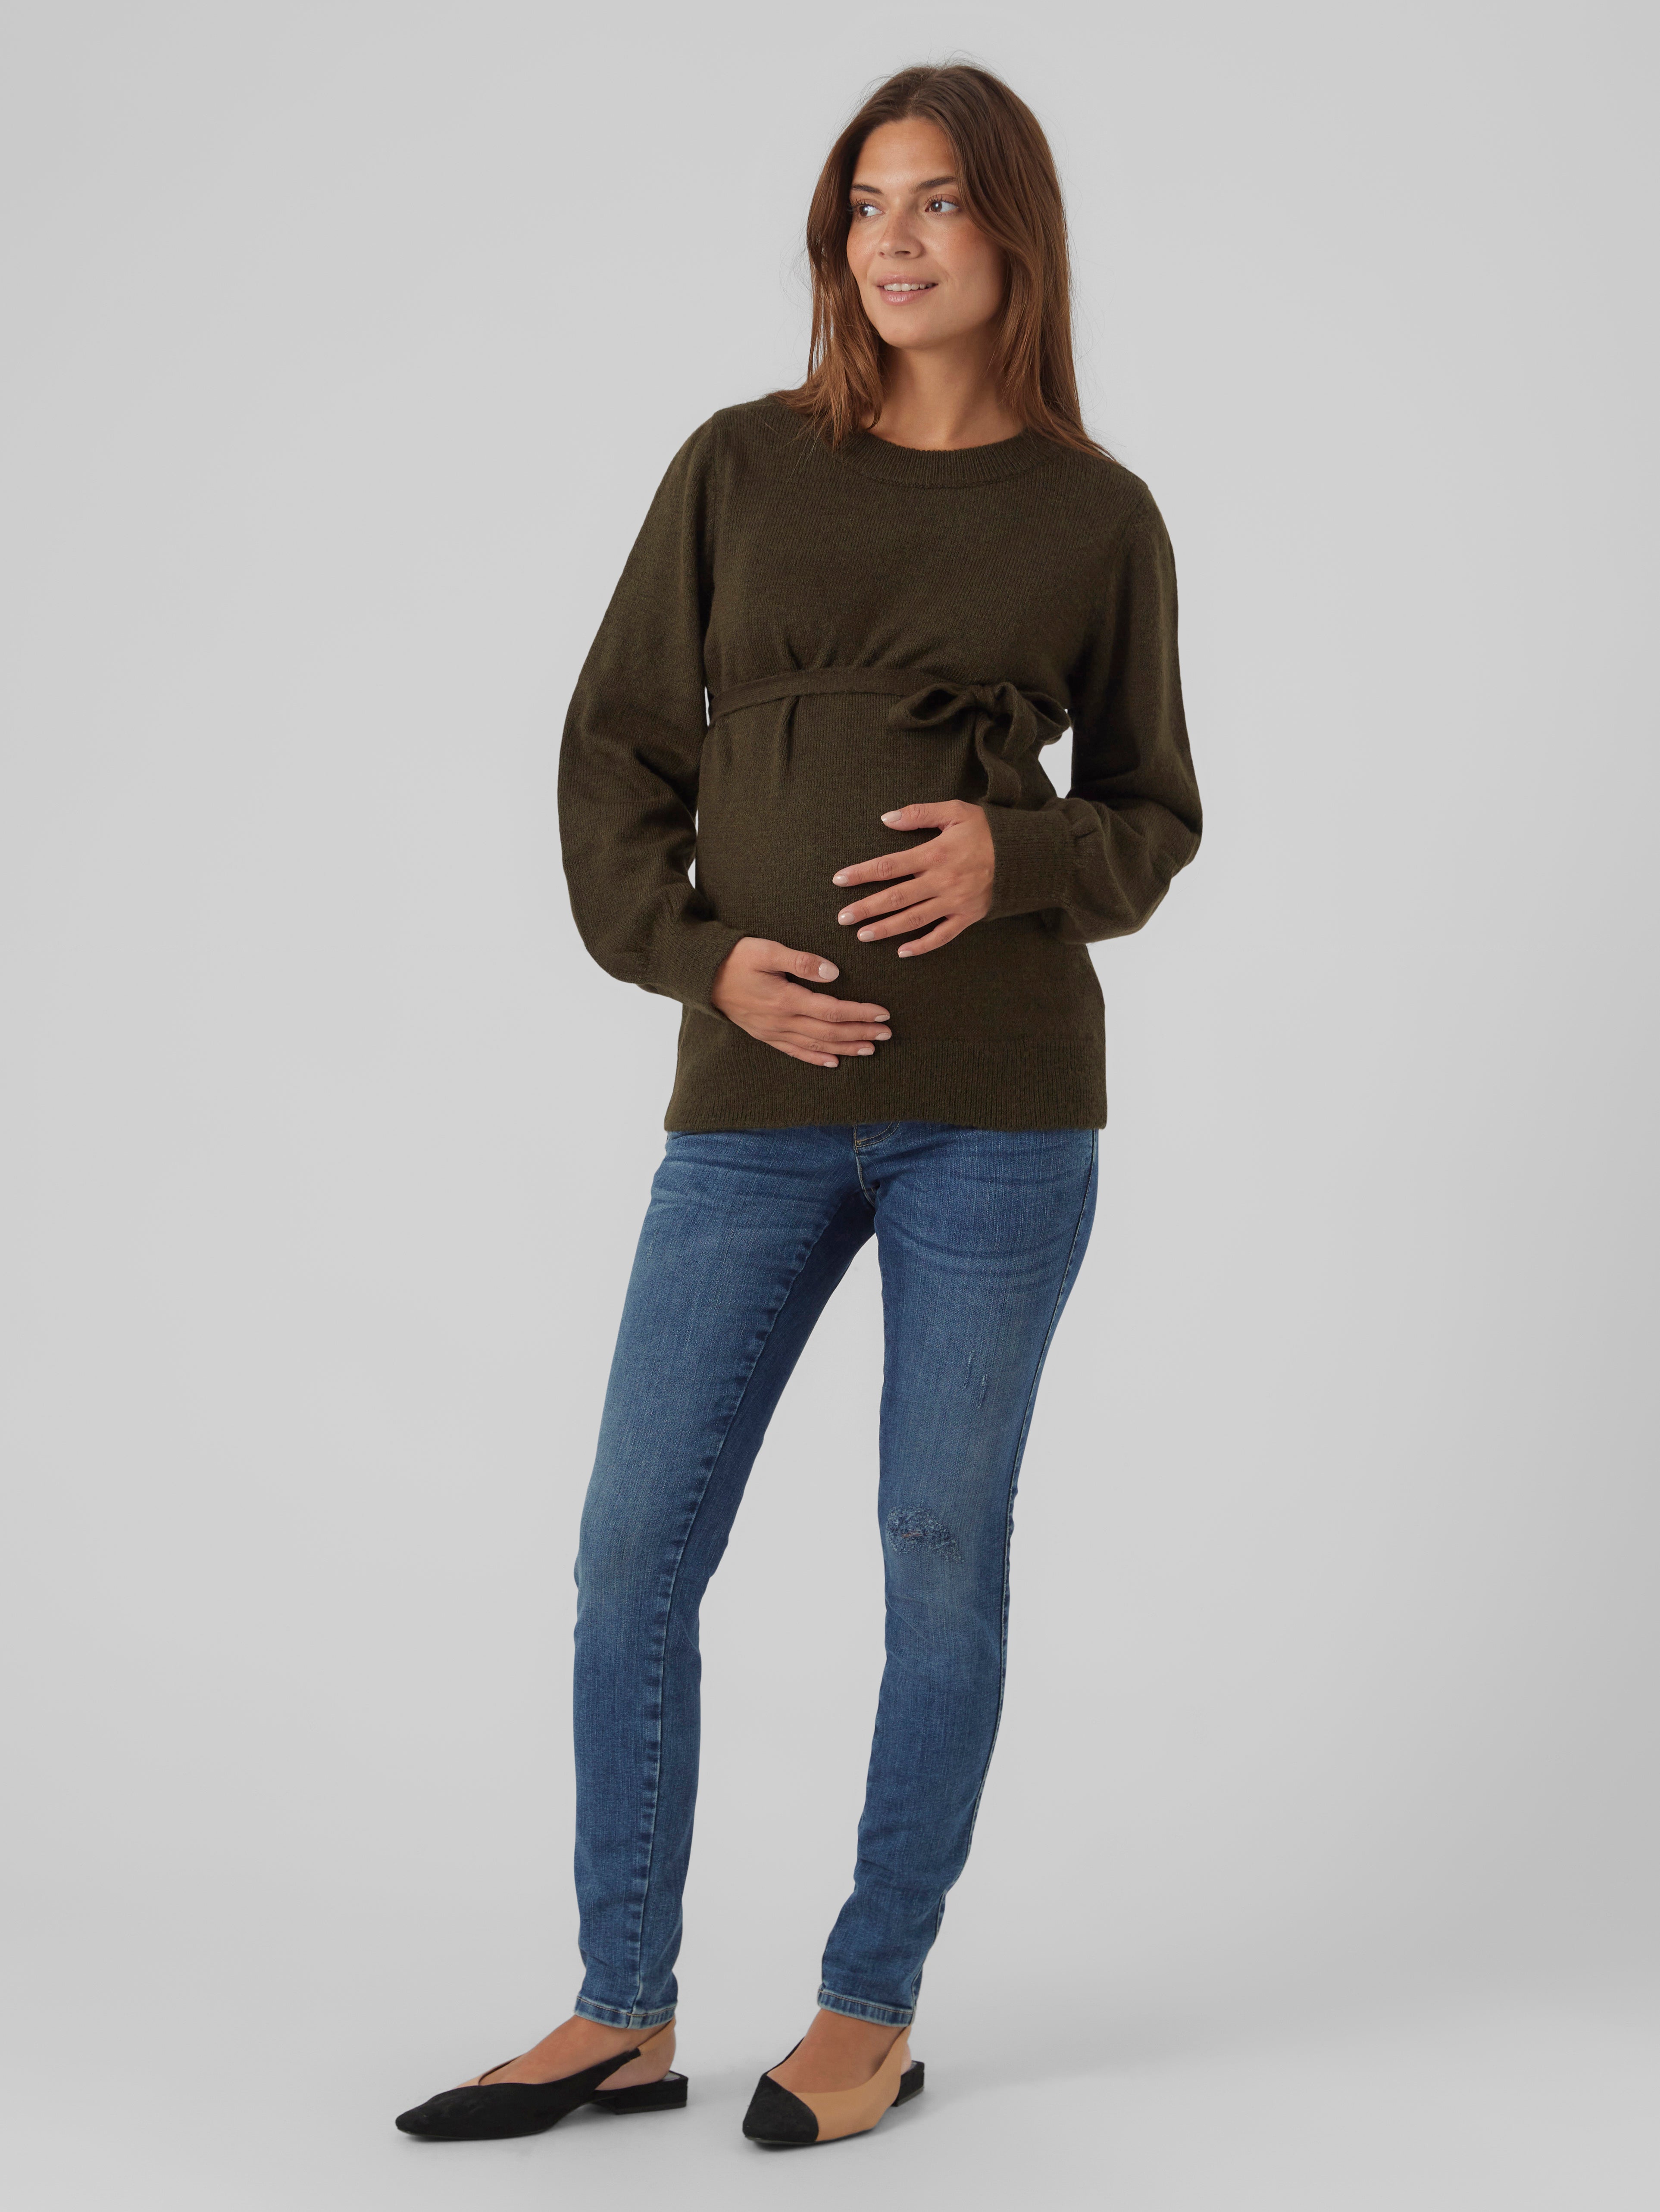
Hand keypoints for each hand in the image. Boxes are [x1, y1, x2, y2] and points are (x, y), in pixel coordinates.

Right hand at [710, 937, 891, 1068]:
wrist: (701, 976)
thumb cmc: (735, 958)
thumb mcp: (767, 950)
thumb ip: (801, 961)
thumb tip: (833, 973)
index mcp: (785, 1000)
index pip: (832, 1011)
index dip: (860, 1013)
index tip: (882, 1013)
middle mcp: (782, 1021)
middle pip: (830, 1033)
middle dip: (860, 1032)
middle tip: (886, 1032)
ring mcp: (773, 1031)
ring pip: (816, 1045)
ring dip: (845, 1047)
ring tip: (870, 1047)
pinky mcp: (765, 1034)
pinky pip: (795, 1051)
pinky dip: (816, 1058)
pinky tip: (832, 1062)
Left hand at [832, 801, 994, 956]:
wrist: (1027, 854)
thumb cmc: (988, 830)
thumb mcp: (955, 811)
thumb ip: (919, 813)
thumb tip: (886, 819)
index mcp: (934, 854)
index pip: (889, 865)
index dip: (862, 873)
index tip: (840, 880)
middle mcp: (941, 881)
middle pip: (896, 897)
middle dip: (867, 908)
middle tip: (843, 918)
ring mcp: (954, 902)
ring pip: (914, 920)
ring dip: (886, 929)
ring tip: (863, 936)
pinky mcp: (968, 916)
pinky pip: (942, 935)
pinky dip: (922, 945)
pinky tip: (903, 951)